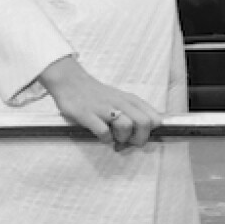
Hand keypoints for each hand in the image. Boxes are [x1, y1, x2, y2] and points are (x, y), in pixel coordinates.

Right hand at [39, 56, 162, 149]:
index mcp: (130, 100)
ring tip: (114, 137)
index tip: (140, 136)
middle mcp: (120, 102)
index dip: (150, 132)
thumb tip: (142, 134)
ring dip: (122, 138)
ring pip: (126, 126)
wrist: (70, 81)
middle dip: (139, 138)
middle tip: (128, 142)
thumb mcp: (120, 98)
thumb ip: (133, 112)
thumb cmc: (97, 94)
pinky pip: (103, 132)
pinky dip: (105, 139)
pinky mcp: (87, 114)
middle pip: (144, 123)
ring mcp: (103, 108)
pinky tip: (102, 136)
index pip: (154, 118)